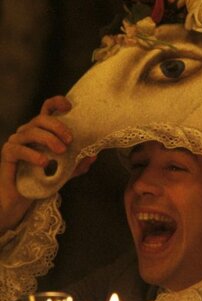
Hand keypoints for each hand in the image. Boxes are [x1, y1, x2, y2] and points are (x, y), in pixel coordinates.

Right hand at [0, 96, 95, 233]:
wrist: (21, 198)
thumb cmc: (41, 179)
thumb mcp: (65, 171)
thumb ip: (78, 163)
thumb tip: (94, 156)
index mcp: (42, 130)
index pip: (47, 109)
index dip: (57, 102)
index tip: (69, 106)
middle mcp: (28, 131)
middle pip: (41, 118)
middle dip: (58, 126)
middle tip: (70, 140)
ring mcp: (17, 141)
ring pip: (32, 131)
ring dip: (49, 139)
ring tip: (61, 152)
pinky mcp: (8, 153)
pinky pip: (19, 148)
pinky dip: (33, 154)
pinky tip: (44, 162)